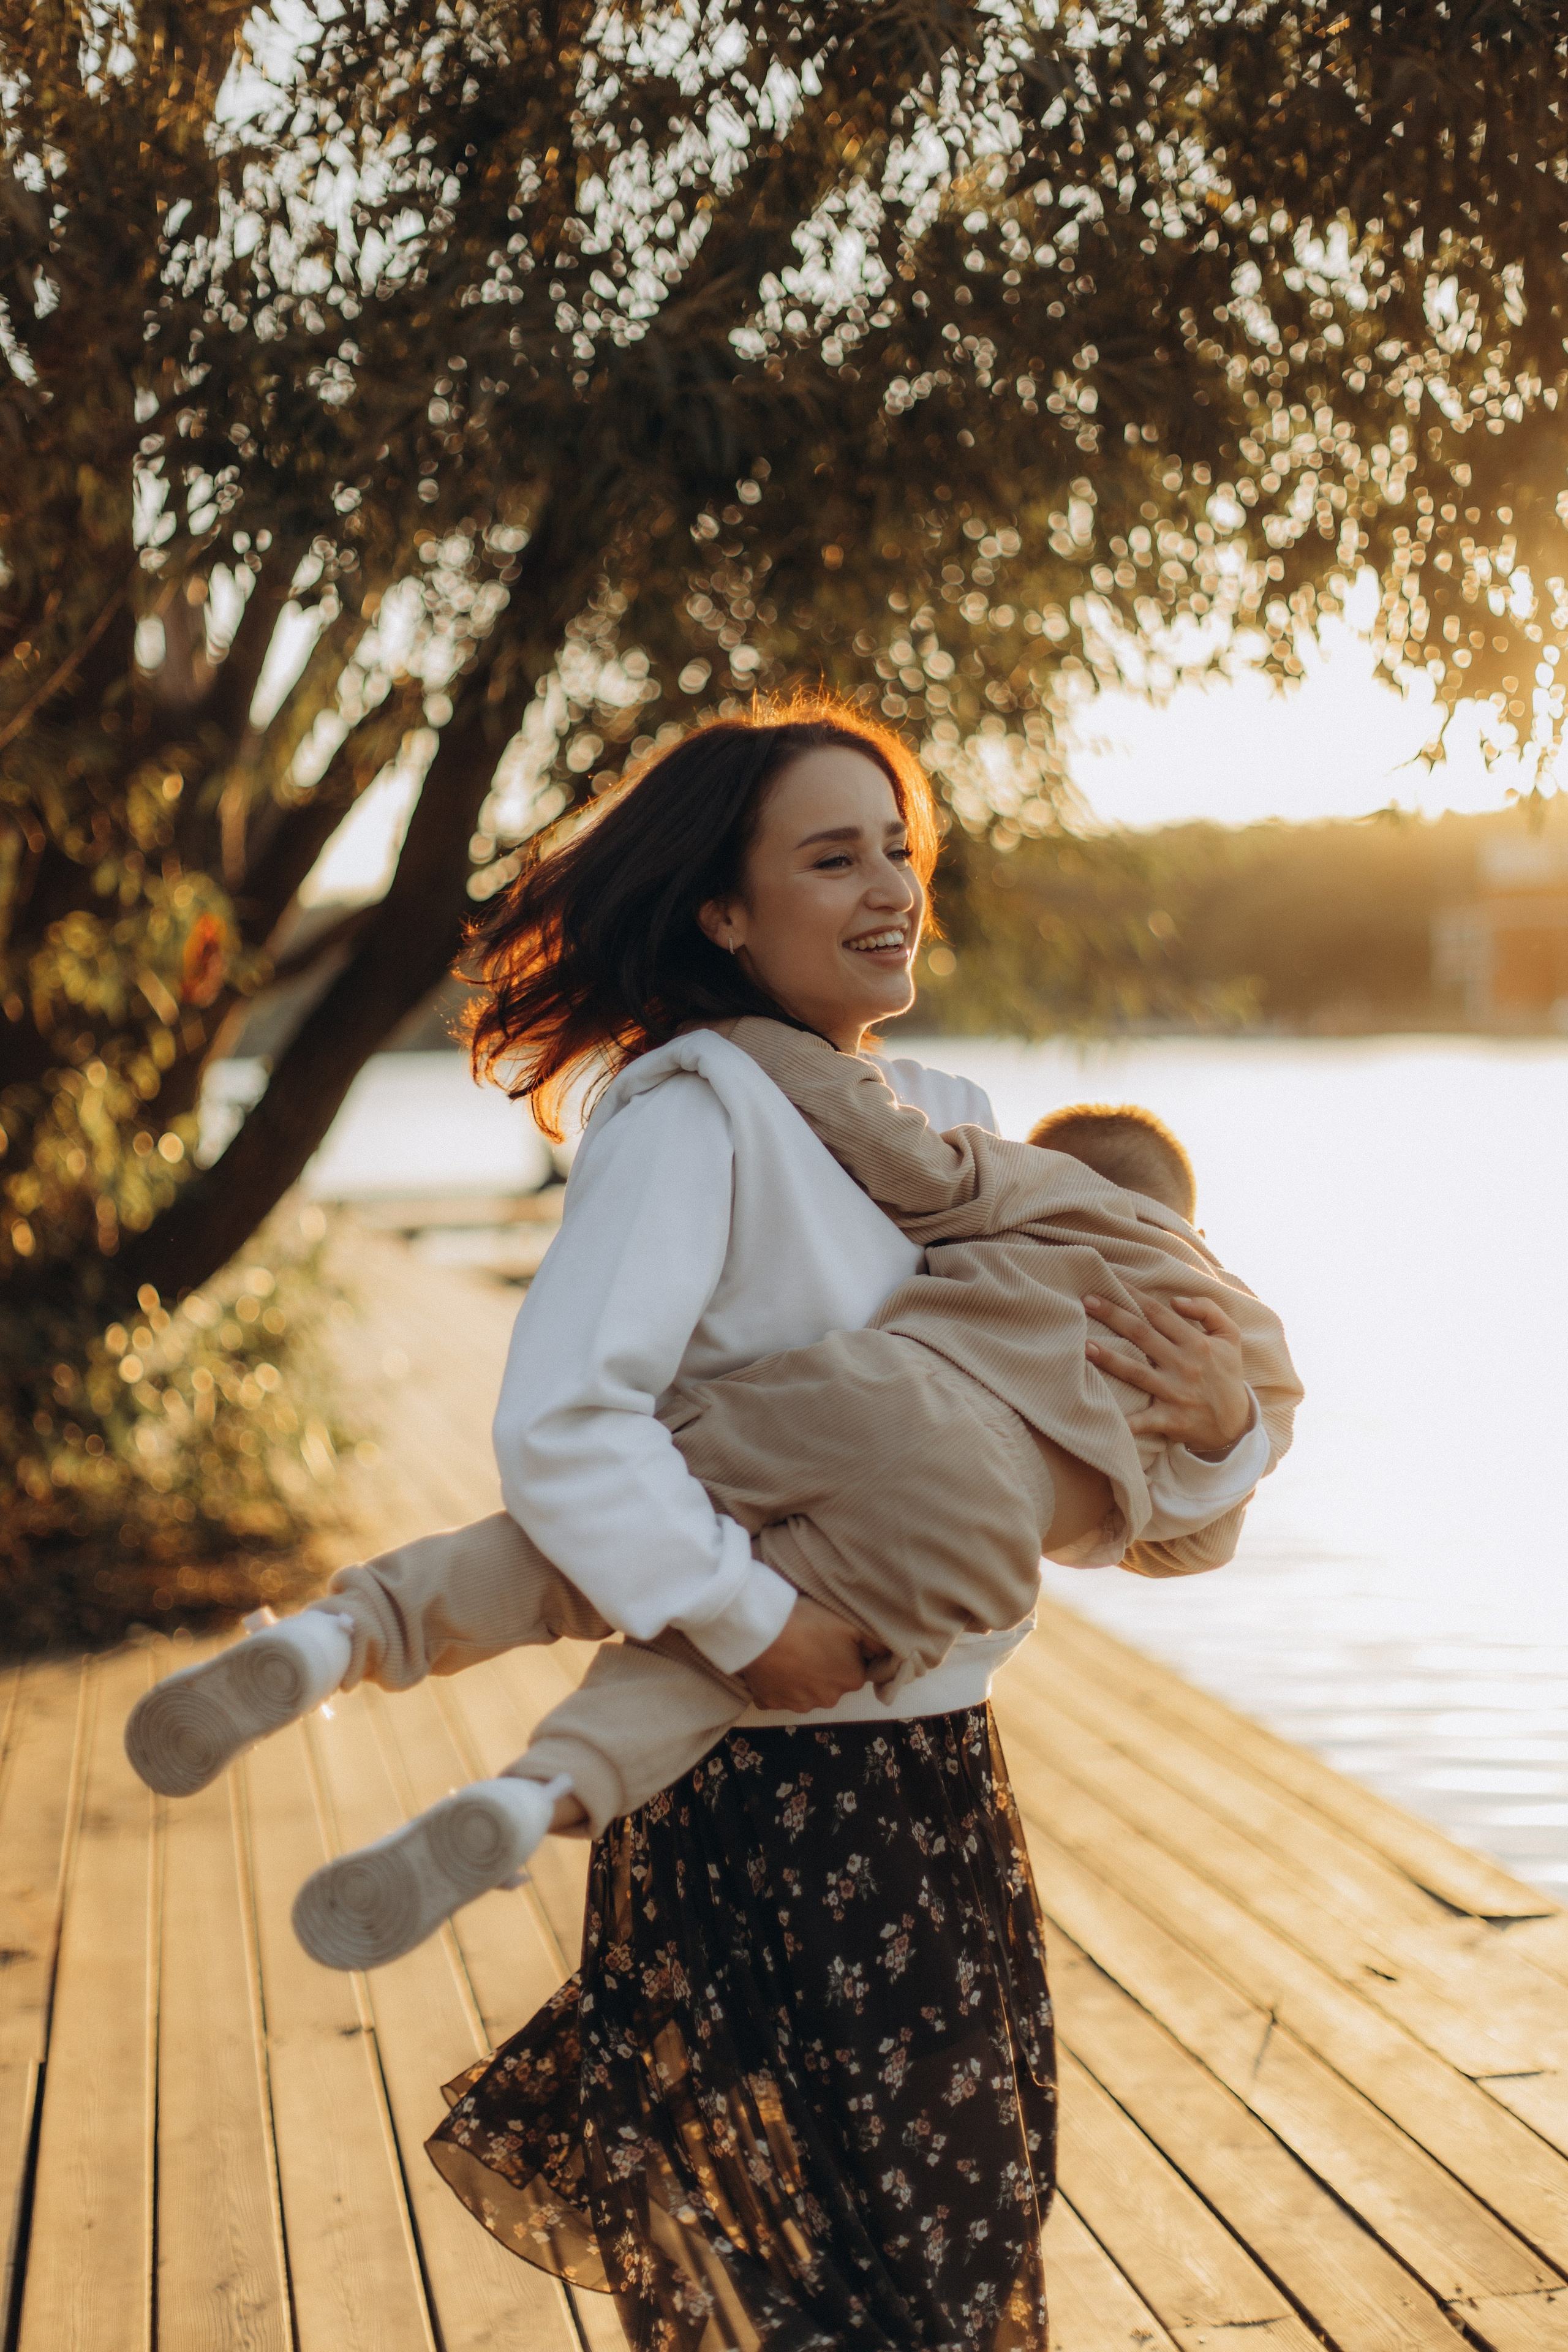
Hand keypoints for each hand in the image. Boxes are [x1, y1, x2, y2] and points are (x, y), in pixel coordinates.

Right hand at [741, 1595, 881, 1712]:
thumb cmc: (810, 1622)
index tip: (829, 1638)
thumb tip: (889, 1653)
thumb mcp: (851, 1624)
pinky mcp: (771, 1703)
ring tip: (789, 1651)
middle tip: (809, 1642)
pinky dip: (778, 1683)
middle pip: (830, 1682)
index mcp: (850, 1680)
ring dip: (800, 1677)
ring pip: (805, 1690)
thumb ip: (875, 1642)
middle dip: (823, 1667)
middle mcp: (828, 1699)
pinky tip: (773, 1664)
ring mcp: (798, 1704)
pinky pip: (779, 1694)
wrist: (763, 1632)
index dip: (844, 1653)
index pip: (854, 1669)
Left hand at [1084, 1288, 1251, 1455]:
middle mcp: (1184, 1365)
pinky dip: (1126, 1421)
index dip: (1133, 1295)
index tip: (1110, 1282)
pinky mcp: (1170, 1418)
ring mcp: (1175, 1392)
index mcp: (1196, 1342)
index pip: (1158, 1313)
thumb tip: (1176, 1300)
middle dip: (1113, 1315)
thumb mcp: (1229, 1336)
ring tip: (1084, 1345)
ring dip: (1109, 1358)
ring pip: (1136, 1372)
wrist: (1236, 1423)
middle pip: (1142, 1335)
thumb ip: (1208, 1310)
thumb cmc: (1226, 1373)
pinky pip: (1144, 1420)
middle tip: (1086, 1300)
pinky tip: (1104, 1415)